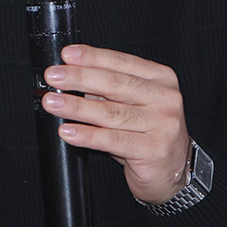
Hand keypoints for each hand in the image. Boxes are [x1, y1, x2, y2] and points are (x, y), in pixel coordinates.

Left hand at [42, 45, 190, 203]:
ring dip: (76, 107)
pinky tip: (68, 131)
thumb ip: (108, 88)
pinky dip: (87, 135)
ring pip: (110, 112)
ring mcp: (163, 124)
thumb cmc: (147, 132)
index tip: (67, 55)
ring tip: (53, 103)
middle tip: (53, 77)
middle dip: (79, 78)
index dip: (92, 57)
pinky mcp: (154, 150)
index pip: (121, 62)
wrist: (172, 172)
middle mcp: (165, 98)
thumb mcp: (132, 103)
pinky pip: (112, 140)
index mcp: (160, 78)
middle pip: (114, 84)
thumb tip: (72, 75)